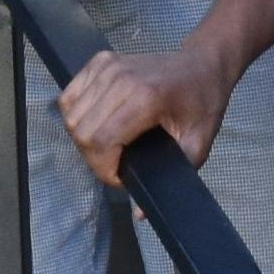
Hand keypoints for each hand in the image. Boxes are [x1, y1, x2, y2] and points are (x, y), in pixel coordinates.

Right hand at [58, 43, 229, 186]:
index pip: (101, 141)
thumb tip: (141, 212)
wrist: (203, 65)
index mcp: (146, 98)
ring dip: (85, 138)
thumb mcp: (197, 143)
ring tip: (108, 145)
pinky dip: (77, 114)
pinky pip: (70, 95)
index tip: (122, 177)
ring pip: (71, 114)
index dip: (104, 169)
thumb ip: (171, 176)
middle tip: (116, 165)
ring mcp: (108, 66)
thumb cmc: (203, 103)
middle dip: (94, 159)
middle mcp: (121, 79)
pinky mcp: (100, 61)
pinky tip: (97, 122)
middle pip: (81, 130)